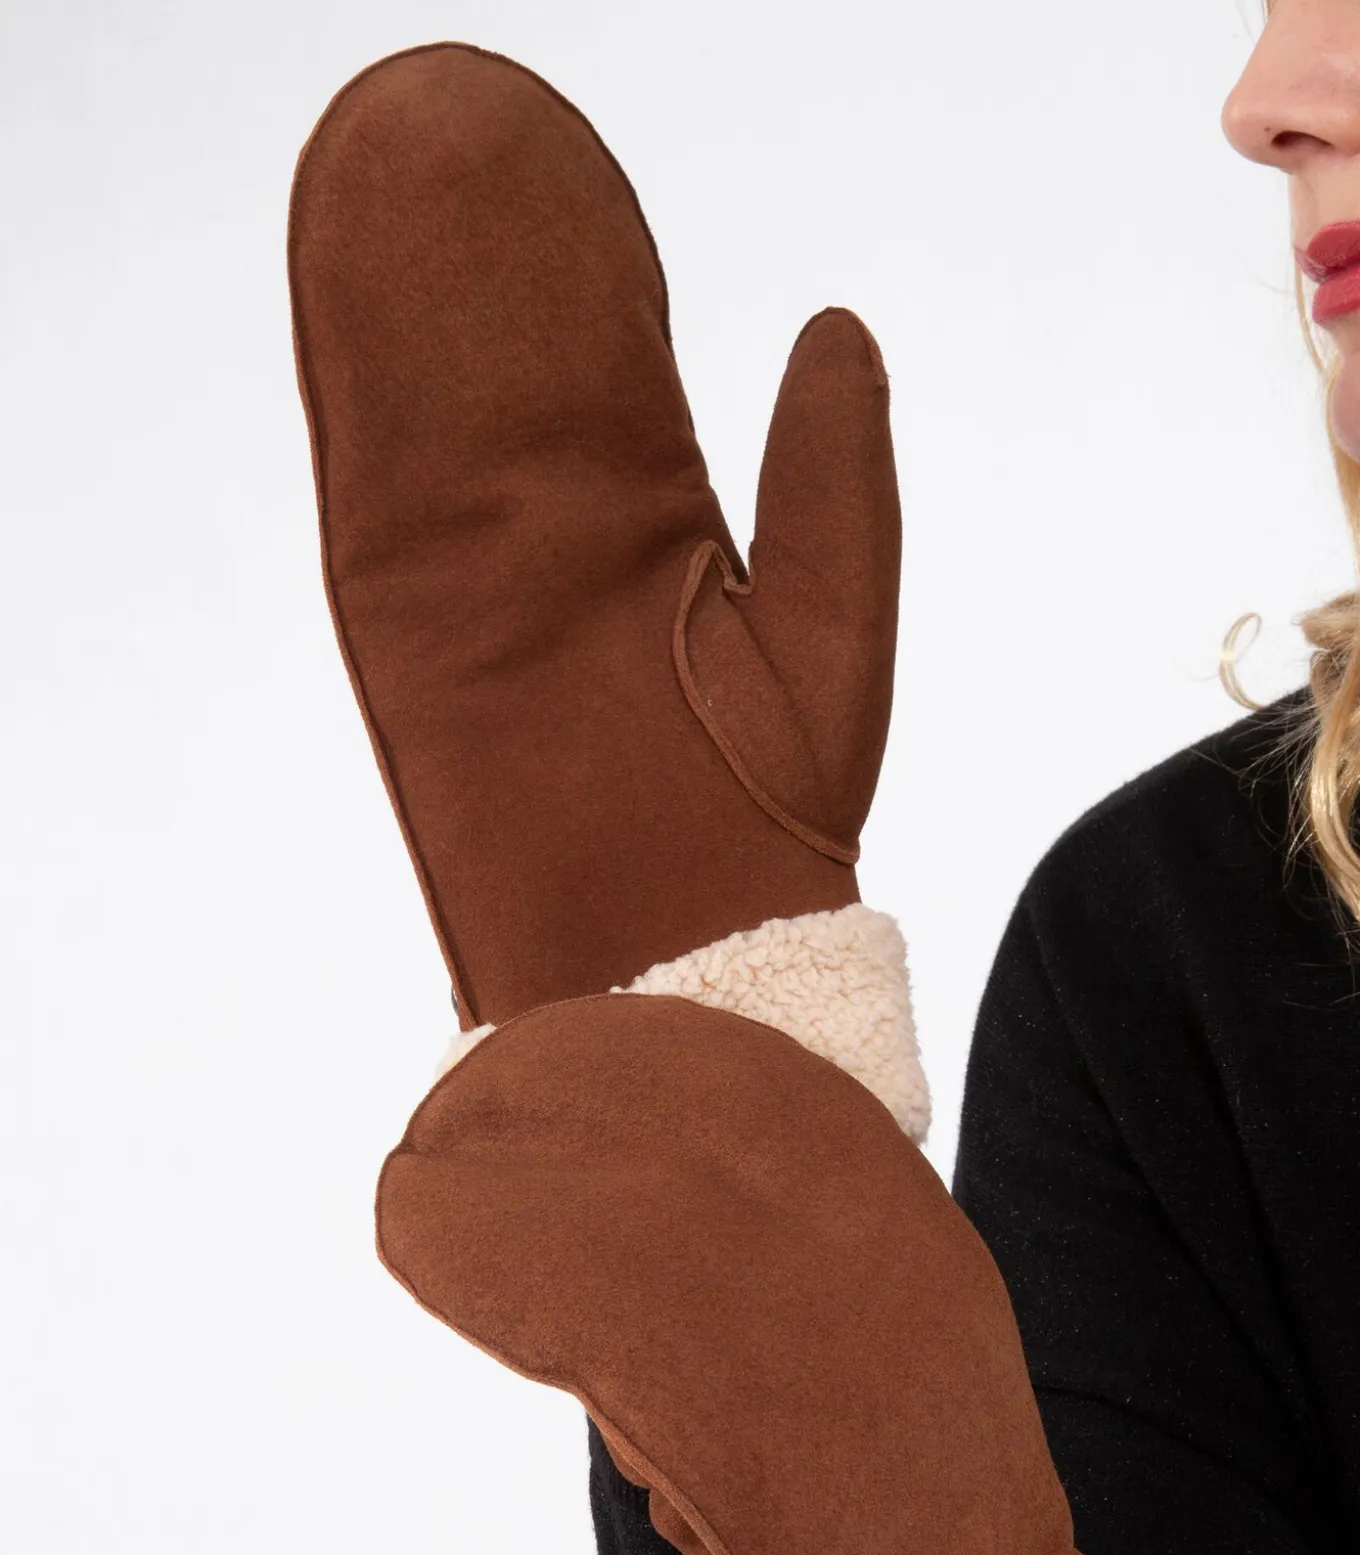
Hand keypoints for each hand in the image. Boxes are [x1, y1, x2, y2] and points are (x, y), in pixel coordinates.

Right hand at [287, 43, 901, 1028]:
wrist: (691, 953)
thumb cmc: (776, 817)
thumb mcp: (833, 621)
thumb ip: (833, 474)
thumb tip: (836, 321)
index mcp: (658, 541)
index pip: (613, 383)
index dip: (589, 279)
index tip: (567, 178)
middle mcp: (559, 554)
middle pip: (508, 382)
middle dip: (480, 265)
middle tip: (459, 126)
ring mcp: (478, 588)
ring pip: (431, 417)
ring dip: (403, 302)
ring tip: (388, 162)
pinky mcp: (409, 633)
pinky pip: (375, 492)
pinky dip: (357, 390)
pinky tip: (347, 284)